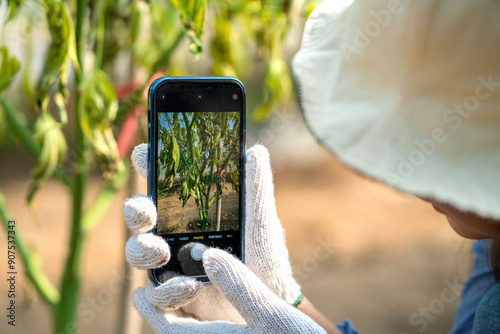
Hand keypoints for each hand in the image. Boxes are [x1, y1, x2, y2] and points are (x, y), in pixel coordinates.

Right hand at [124, 144, 325, 332]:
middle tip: (146, 213)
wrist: (270, 299)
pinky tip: (187, 287)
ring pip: (138, 253)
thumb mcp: (261, 222)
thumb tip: (256, 151)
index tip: (143, 155)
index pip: (163, 185)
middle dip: (136, 211)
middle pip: (141, 218)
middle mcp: (175, 234)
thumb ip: (256, 190)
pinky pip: (154, 293)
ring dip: (143, 251)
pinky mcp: (173, 294)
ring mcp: (171, 264)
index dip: (148, 166)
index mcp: (192, 212)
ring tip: (163, 253)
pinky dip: (165, 290)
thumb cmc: (264, 255)